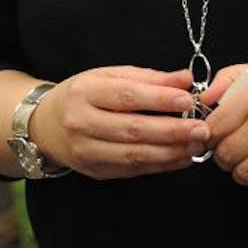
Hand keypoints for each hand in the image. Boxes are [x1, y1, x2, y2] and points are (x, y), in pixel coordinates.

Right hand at [29, 66, 208, 179]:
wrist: (46, 125)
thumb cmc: (83, 95)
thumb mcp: (109, 76)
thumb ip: (148, 77)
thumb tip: (184, 79)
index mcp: (84, 92)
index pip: (127, 96)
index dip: (159, 99)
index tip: (188, 100)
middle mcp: (81, 123)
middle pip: (132, 129)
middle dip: (172, 130)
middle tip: (201, 128)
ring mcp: (86, 151)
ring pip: (134, 155)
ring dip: (171, 152)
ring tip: (196, 145)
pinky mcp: (94, 172)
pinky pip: (133, 170)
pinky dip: (161, 165)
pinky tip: (181, 158)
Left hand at [201, 55, 247, 198]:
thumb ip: (233, 77)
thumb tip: (205, 97)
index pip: (215, 127)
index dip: (208, 136)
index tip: (212, 138)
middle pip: (226, 154)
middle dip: (222, 158)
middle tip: (228, 154)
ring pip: (246, 174)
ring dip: (240, 175)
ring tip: (244, 167)